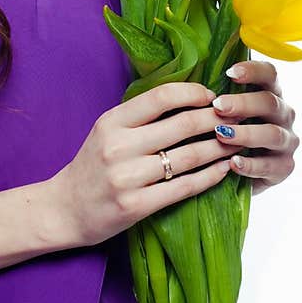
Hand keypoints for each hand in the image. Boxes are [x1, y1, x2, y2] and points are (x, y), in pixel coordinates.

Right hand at [49, 82, 236, 249]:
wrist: (64, 209)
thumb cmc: (91, 167)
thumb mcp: (106, 131)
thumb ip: (139, 117)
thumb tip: (186, 99)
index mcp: (112, 121)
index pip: (161, 97)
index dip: (193, 93)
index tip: (211, 96)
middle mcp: (119, 146)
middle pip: (182, 125)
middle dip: (216, 120)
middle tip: (235, 118)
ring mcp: (127, 178)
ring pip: (188, 157)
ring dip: (219, 148)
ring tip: (237, 142)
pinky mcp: (136, 205)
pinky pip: (184, 187)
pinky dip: (210, 176)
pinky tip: (224, 169)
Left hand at [211, 59, 298, 196]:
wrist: (237, 173)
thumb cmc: (225, 133)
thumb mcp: (222, 112)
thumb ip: (215, 97)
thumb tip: (190, 82)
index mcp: (270, 93)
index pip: (269, 74)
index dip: (253, 70)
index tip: (229, 73)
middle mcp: (283, 114)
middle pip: (270, 102)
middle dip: (243, 103)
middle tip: (217, 106)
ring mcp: (287, 141)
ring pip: (273, 134)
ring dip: (247, 133)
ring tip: (221, 134)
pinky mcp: (285, 167)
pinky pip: (270, 166)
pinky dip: (251, 165)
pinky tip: (232, 163)